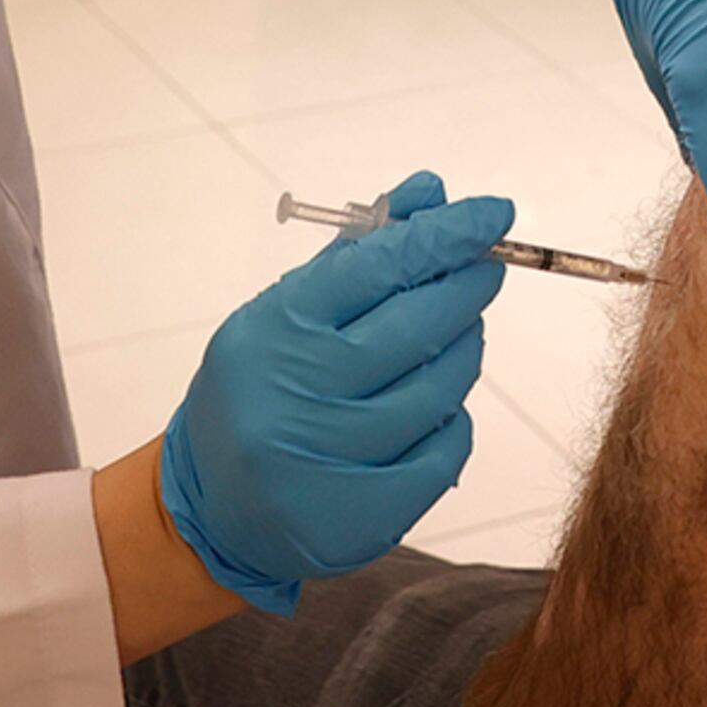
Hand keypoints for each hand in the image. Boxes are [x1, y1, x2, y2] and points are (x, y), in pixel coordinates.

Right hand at [159, 172, 510, 613]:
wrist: (212, 506)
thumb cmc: (262, 389)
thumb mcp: (288, 313)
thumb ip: (359, 253)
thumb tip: (430, 192)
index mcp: (273, 331)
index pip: (375, 267)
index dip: (443, 235)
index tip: (493, 214)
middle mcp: (294, 394)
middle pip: (414, 327)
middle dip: (464, 288)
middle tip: (488, 265)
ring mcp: (327, 460)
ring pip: (438, 390)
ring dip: (463, 351)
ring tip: (457, 335)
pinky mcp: (360, 515)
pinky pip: (443, 451)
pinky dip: (454, 420)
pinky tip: (438, 407)